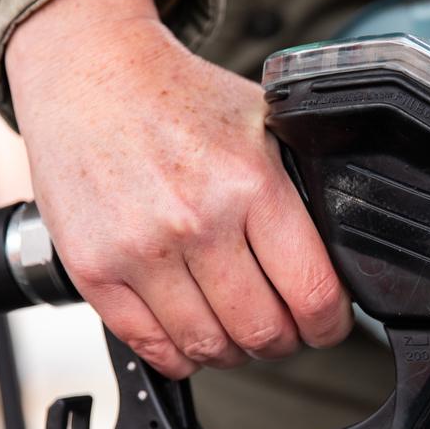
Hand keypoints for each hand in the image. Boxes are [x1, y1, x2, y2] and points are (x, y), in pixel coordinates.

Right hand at [5, 0, 352, 377]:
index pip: (313, 293)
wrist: (89, 72)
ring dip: (233, 351)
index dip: (330, 324)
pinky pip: (150, 345)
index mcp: (251, 184)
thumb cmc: (177, 98)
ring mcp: (141, 250)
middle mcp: (197, 221)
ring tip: (238, 332)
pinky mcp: (95, 269)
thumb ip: (301, 185)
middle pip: (263, 332)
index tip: (327, 323)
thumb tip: (340, 248)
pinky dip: (179, 355)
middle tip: (284, 329)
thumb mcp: (265, 121)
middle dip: (285, 341)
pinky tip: (191, 337)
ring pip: (208, 347)